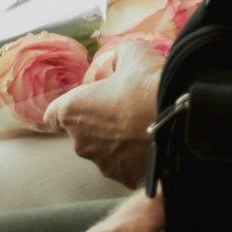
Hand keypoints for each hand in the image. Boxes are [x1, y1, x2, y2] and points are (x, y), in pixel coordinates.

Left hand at [46, 46, 162, 188]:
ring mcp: (102, 164)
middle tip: (126, 111)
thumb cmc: (148, 84)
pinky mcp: (124, 178)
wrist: (180, 118)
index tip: (85, 105)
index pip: (51, 116)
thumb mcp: (133, 53)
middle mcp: (80, 142)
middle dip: (100, 124)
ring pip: (105, 152)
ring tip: (145, 128)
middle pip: (82, 134)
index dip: (69, 109)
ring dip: (118, 142)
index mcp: (72, 111)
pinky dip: (136, 158)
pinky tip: (154, 144)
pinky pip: (127, 166)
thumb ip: (118, 56)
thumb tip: (118, 61)